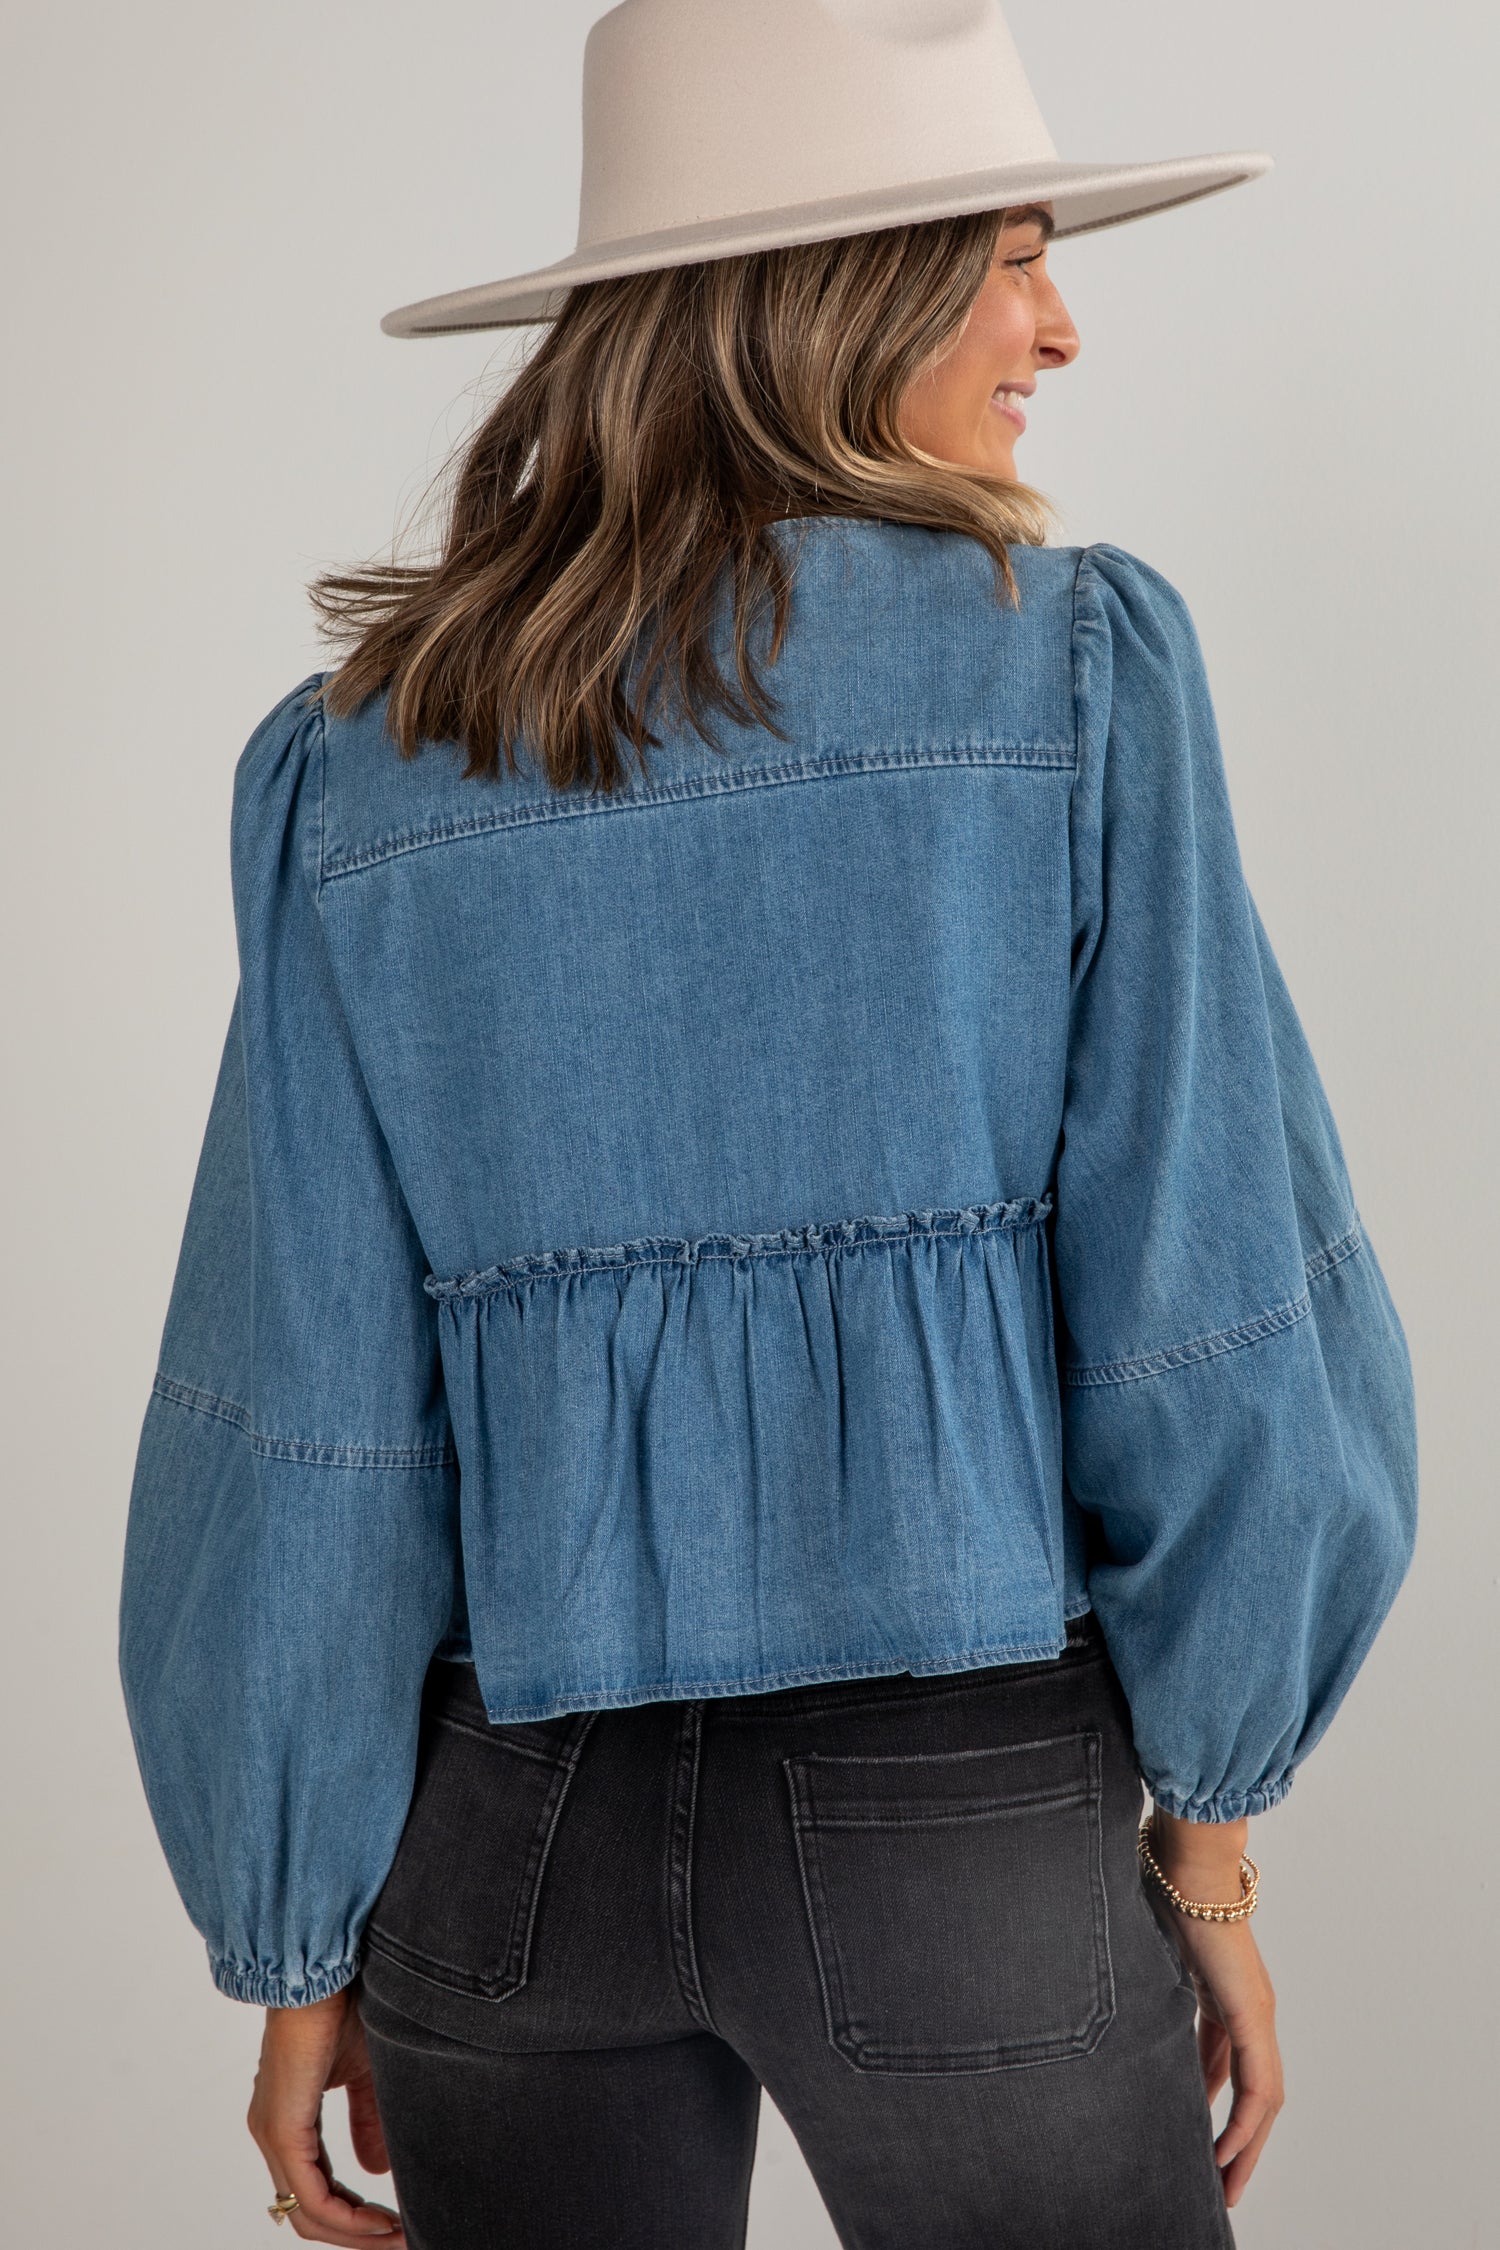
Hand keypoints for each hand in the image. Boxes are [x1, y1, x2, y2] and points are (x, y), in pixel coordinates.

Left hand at [247, 1989, 404, 2245]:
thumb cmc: (346, 2002)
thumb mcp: (367, 2072)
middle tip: (405, 2242)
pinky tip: (380, 2221)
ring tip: (400, 2237)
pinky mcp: (282, 2129)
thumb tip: (378, 2171)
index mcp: (290, 2122)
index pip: (318, 2193)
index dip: (358, 2219)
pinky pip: (311, 2196)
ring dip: (357, 2236)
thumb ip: (368, 2121)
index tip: (400, 2224)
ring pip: (309, 2214)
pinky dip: (347, 2219)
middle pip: (311, 2215)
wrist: (329, 1965)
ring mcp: (274, 2135)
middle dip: (360, 2238)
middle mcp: (275, 2135)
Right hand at [1148, 1809, 1284, 2208]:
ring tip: (1226, 2184)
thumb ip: (1144, 1985)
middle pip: (1251, 2093)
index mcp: (1225, 1998)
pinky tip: (1227, 2152)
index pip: (1227, 2068)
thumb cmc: (1162, 1890)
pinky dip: (1245, 2123)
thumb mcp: (1150, 1955)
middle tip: (1221, 2184)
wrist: (1184, 1861)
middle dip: (1237, 2142)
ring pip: (1262, 2099)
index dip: (1217, 2109)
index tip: (1200, 2143)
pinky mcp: (1252, 2013)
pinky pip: (1258, 2086)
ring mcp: (1255, 2013)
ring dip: (1245, 2145)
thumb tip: (1107, 1997)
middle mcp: (1249, 2011)